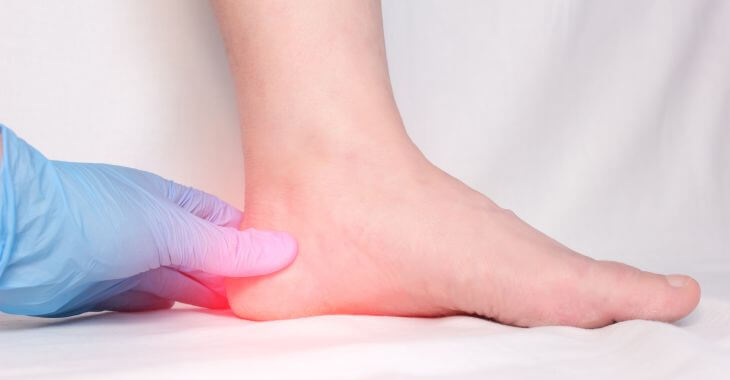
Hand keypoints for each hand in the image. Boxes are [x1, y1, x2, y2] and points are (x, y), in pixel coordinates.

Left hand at [0, 125, 296, 316]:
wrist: (17, 237)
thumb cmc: (84, 212)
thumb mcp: (172, 230)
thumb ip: (227, 247)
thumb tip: (281, 248)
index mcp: (175, 205)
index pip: (228, 224)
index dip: (256, 244)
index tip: (285, 266)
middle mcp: (155, 231)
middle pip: (207, 257)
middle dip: (235, 275)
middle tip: (269, 296)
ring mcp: (131, 261)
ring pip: (182, 283)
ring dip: (206, 296)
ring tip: (240, 312)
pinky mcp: (109, 292)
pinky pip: (151, 304)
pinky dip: (173, 312)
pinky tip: (190, 318)